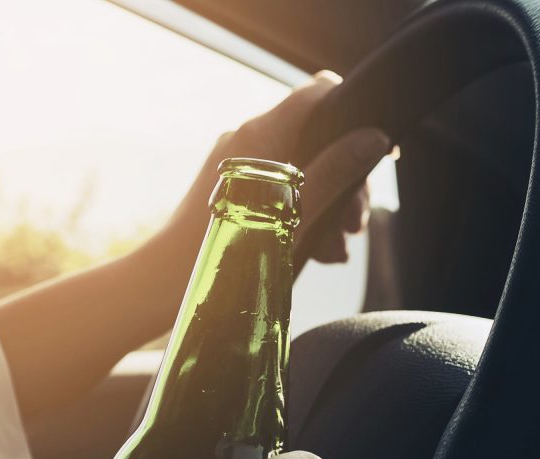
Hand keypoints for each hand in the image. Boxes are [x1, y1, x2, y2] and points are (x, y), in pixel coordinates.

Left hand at [157, 71, 391, 265]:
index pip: (318, 93)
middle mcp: (247, 142)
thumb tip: (375, 139)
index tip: (376, 147)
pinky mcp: (232, 192)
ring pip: (301, 171)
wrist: (163, 283)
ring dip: (327, 207)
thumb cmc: (225, 251)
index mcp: (260, 135)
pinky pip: (279, 191)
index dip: (354, 110)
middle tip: (355, 225)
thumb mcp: (294, 215)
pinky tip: (317, 253)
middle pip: (316, 139)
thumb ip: (336, 172)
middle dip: (345, 180)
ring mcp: (237, 167)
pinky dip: (301, 216)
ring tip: (334, 252)